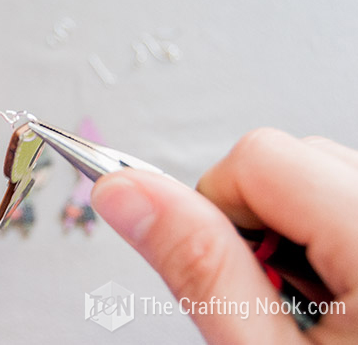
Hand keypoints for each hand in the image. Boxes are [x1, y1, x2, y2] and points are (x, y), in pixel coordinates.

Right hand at [92, 128, 357, 343]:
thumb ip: (196, 265)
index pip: (260, 157)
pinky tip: (340, 295)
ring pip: (322, 174)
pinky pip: (348, 196)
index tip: (225, 270)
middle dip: (256, 220)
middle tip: (273, 298)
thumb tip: (125, 194)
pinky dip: (326, 235)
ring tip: (314, 305)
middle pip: (294, 157)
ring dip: (293, 229)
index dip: (215, 208)